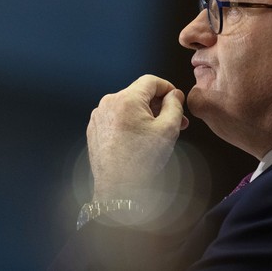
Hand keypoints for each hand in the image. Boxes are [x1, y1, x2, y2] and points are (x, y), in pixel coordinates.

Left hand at [87, 75, 188, 200]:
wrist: (118, 189)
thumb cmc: (141, 161)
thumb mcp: (168, 130)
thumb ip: (174, 106)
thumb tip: (174, 94)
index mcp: (126, 99)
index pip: (151, 81)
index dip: (168, 88)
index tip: (176, 99)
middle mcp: (109, 103)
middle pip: (139, 94)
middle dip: (159, 106)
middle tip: (175, 121)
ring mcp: (99, 117)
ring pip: (128, 107)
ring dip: (145, 115)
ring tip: (158, 133)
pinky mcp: (95, 129)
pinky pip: (116, 118)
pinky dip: (130, 123)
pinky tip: (140, 139)